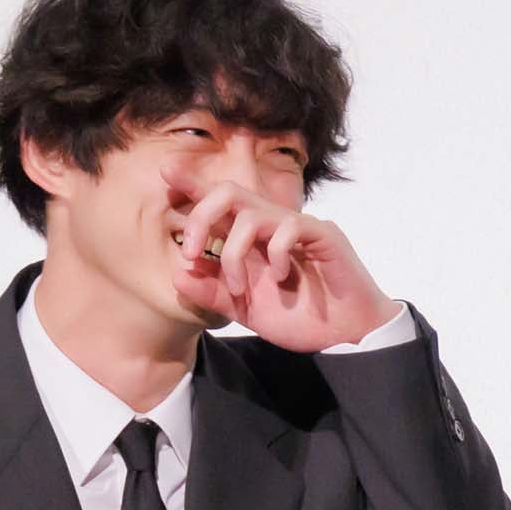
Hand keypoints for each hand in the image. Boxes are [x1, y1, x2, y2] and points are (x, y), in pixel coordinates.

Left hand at [162, 160, 401, 351]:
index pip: (220, 203)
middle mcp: (272, 226)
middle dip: (202, 217)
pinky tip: (282, 280)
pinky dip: (276, 254)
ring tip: (242, 288)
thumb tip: (177, 273)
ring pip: (252, 214)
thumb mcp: (246, 311)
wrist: (345, 337)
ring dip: (235, 254)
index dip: (194, 184)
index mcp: (253, 241)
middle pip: (229, 191)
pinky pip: (291, 228)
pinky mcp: (323, 236)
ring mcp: (298, 228)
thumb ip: (214, 293)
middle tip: (190, 252)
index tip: (165, 172)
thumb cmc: (302, 320)